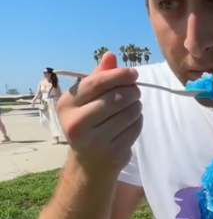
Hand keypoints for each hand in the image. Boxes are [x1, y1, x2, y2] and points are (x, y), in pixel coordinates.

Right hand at [57, 52, 141, 173]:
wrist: (89, 163)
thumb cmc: (89, 123)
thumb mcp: (87, 100)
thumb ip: (98, 78)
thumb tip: (110, 55)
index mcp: (67, 105)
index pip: (96, 83)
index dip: (119, 75)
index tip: (134, 73)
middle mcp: (76, 123)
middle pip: (115, 98)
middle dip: (132, 91)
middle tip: (136, 91)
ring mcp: (94, 141)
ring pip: (128, 113)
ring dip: (136, 106)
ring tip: (133, 106)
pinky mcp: (112, 152)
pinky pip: (135, 128)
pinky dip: (138, 121)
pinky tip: (132, 122)